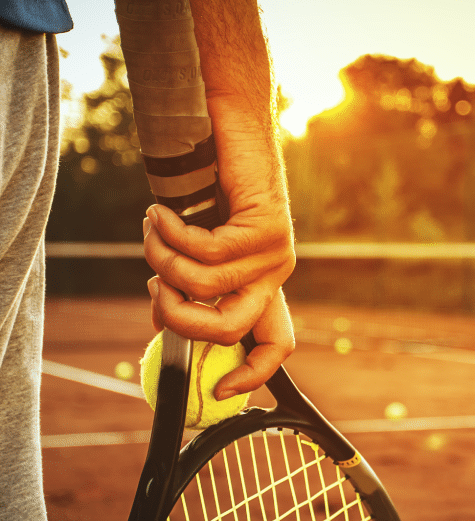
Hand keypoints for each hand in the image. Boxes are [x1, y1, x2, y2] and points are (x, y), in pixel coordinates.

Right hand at [142, 112, 295, 391]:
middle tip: (154, 287)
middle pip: (231, 329)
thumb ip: (190, 285)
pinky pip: (205, 250)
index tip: (220, 391)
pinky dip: (170, 234)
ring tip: (152, 230)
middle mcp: (276, 274)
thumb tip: (163, 322)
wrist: (232, 129)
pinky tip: (160, 213)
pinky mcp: (268, 226)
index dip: (254, 374)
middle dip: (179, 318)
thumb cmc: (209, 187)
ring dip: (162, 260)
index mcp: (263, 285)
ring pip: (206, 285)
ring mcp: (276, 252)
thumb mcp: (197, 246)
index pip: (276, 344)